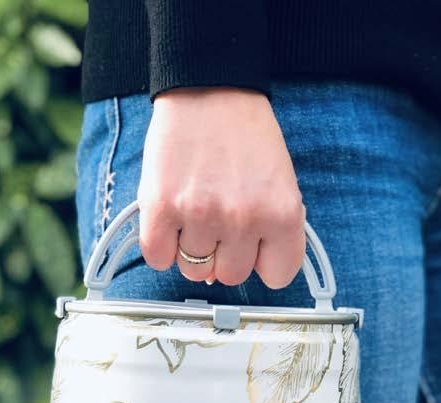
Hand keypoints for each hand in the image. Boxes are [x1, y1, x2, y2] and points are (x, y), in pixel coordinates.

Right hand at [137, 87, 305, 288]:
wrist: (209, 88)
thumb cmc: (244, 134)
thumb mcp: (278, 183)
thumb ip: (268, 231)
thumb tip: (226, 270)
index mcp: (282, 214)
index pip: (278, 276)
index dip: (261, 261)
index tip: (252, 246)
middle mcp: (244, 219)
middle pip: (230, 276)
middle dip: (222, 254)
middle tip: (217, 219)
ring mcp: (201, 216)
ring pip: (193, 270)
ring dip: (190, 248)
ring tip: (193, 211)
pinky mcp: (162, 208)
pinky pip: (158, 258)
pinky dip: (160, 245)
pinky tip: (169, 219)